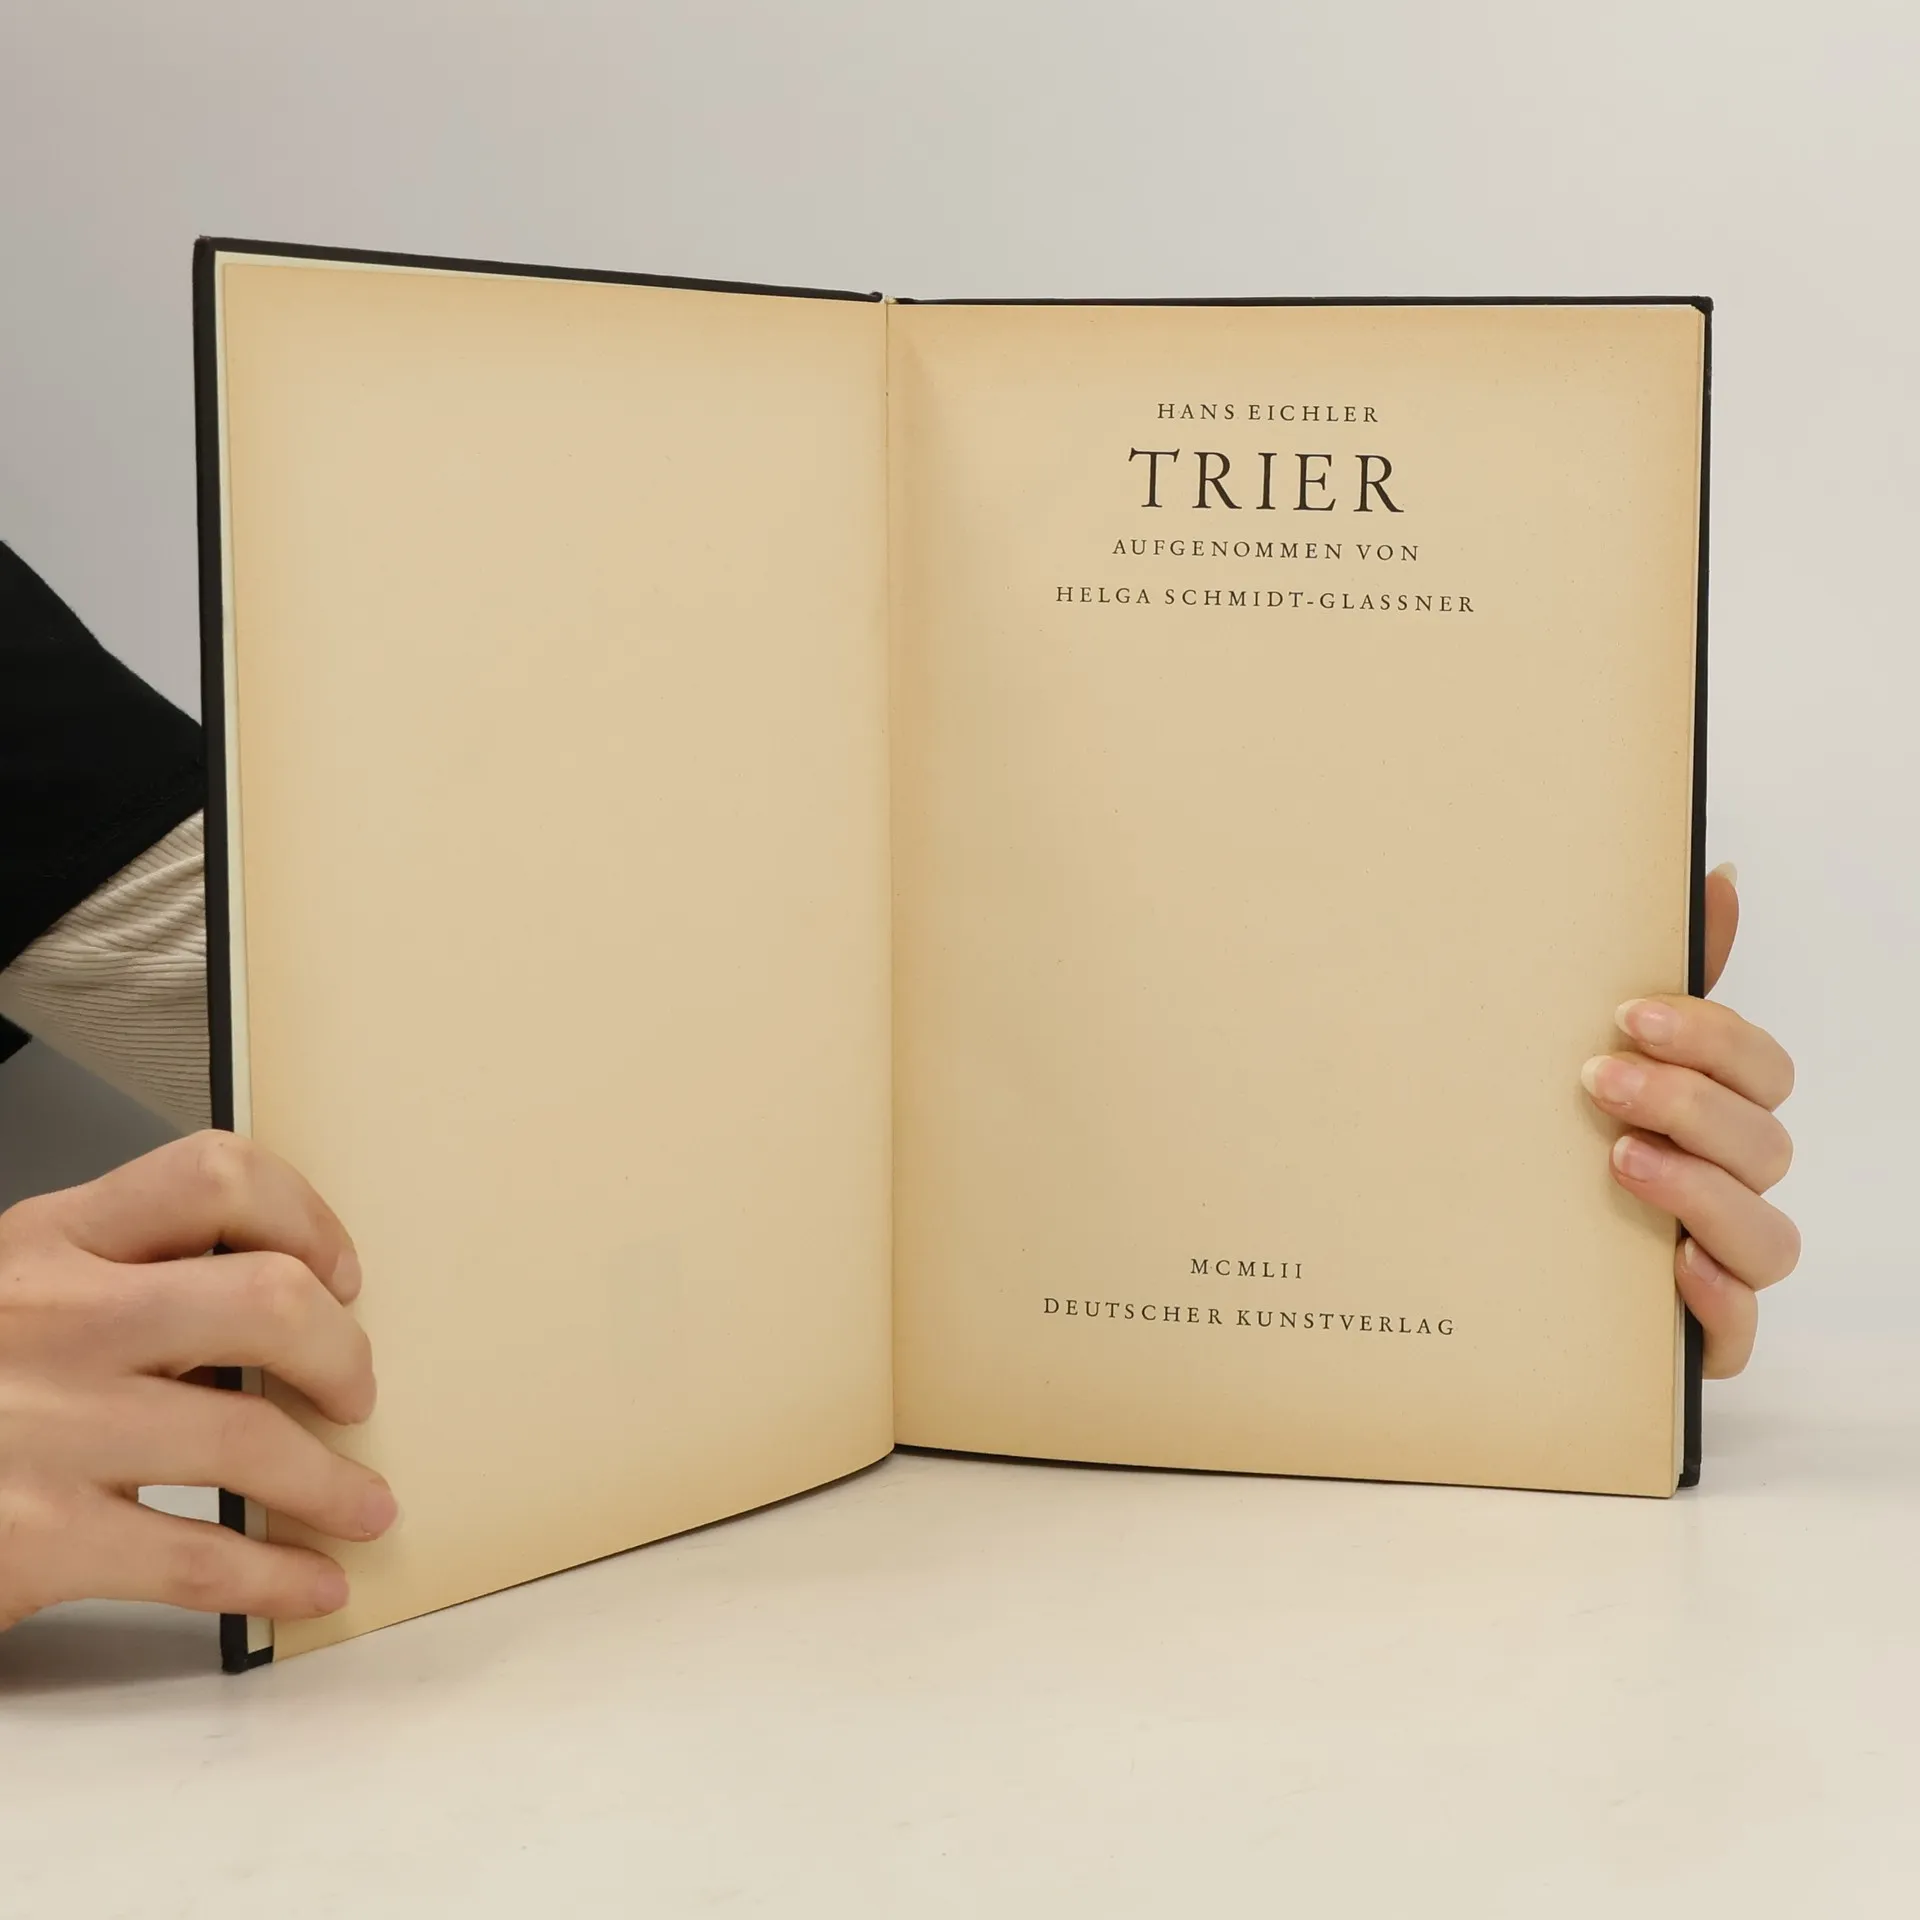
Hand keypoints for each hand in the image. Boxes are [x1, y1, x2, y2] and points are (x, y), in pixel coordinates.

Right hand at [0, 1132, 392, 1631]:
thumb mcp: (19, 1295)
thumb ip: (127, 1277)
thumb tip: (284, 1305)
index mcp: (52, 1241)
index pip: (216, 1176)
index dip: (306, 1220)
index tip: (342, 1273)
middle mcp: (54, 1319)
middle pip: (267, 1301)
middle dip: (342, 1354)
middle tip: (352, 1392)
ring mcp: (43, 1428)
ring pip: (249, 1439)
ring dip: (333, 1481)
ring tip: (362, 1503)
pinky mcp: (33, 1537)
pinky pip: (199, 1557)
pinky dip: (277, 1574)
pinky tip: (308, 1579)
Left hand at [1580, 865, 1797, 1376]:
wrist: (1464, 1253)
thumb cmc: (1540, 1139)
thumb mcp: (1572, 1050)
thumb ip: (1651, 975)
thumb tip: (1716, 876)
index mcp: (1708, 1114)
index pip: (1761, 1068)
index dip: (1712, 1038)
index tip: (1627, 1014)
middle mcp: (1724, 1185)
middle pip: (1765, 1142)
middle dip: (1689, 1102)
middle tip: (1598, 1080)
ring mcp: (1714, 1263)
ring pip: (1768, 1237)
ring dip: (1700, 1190)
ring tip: (1619, 1160)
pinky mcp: (1692, 1337)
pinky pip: (1736, 1335)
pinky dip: (1716, 1304)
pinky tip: (1671, 1267)